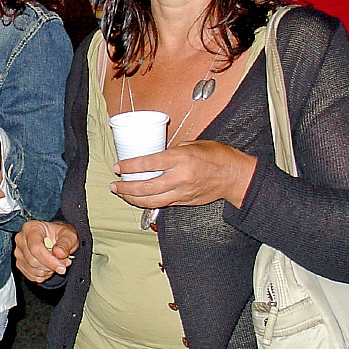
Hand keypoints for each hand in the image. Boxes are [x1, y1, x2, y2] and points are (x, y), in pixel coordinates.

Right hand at [14, 220, 76, 281]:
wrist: (56, 239)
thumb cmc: (61, 235)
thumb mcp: (69, 235)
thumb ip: (65, 243)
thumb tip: (59, 253)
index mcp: (31, 228)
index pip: (35, 247)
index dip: (49, 260)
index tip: (62, 268)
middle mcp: (21, 239)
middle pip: (32, 260)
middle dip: (50, 266)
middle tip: (63, 264)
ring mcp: (19, 252)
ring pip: (32, 269)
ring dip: (48, 271)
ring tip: (57, 264)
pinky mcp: (20, 263)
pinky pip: (31, 275)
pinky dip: (43, 275)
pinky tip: (49, 268)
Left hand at [113, 139, 257, 210]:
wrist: (235, 176)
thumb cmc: (216, 156)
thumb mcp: (192, 144)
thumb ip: (172, 151)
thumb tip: (153, 156)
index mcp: (181, 158)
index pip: (149, 163)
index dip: (130, 166)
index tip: (118, 167)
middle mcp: (180, 177)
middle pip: (146, 187)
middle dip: (126, 188)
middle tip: (114, 185)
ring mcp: (182, 192)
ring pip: (152, 201)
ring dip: (133, 199)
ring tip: (121, 194)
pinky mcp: (185, 201)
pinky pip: (162, 204)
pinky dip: (147, 202)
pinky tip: (138, 199)